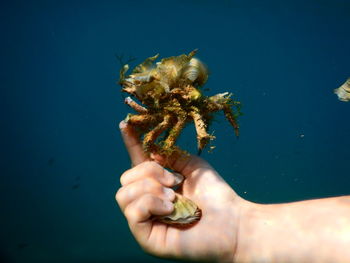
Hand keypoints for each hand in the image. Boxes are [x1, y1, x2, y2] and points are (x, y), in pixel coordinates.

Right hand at [116, 121, 244, 261]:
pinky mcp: (146, 237)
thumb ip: (169, 156)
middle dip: (150, 173)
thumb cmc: (215, 194)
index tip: (124, 123)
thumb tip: (149, 153)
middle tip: (175, 182)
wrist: (231, 221)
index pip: (137, 163)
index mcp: (157, 184)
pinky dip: (152, 204)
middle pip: (126, 177)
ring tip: (174, 197)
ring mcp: (145, 220)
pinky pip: (133, 212)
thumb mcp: (192, 165)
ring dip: (151, 189)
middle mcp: (147, 201)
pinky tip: (170, 209)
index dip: (130, 144)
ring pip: (124, 194)